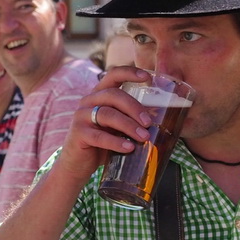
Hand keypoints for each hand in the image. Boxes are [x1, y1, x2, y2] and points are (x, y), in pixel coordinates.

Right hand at [59, 67, 155, 181]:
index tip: (147, 77)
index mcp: (99, 95)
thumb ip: (131, 120)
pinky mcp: (78, 134)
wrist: (77, 166)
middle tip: (149, 122)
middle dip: (135, 107)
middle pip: (114, 95)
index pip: (113, 75)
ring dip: (129, 126)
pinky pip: (100, 136)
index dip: (129, 72)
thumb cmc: (102, 145)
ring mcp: (81, 117)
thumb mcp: (117, 128)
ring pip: (108, 115)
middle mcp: (88, 102)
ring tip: (144, 137)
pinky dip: (117, 142)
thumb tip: (163, 121)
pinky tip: (129, 148)